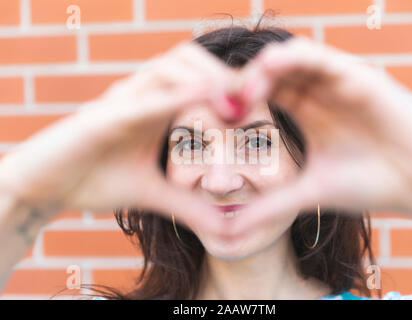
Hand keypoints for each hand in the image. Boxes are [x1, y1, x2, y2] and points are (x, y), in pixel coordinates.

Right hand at [0, 42, 235, 229]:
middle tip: (256, 98)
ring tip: (234, 103)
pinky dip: (169, 97)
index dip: (232, 86)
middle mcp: (140, 96)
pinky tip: (197, 97)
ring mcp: (118, 102)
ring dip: (204, 78)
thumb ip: (188, 206)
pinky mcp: (98, 118)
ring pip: (166, 68)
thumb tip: (226, 228)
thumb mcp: (152, 196)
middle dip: (225, 74)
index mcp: (155, 107)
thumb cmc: (95, 179)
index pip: (199, 80)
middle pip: (188, 59)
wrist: (45, 186)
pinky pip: (139, 101)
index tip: (262, 105)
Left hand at [234, 36, 411, 232]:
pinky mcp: (360, 77)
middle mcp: (319, 92)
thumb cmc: (369, 185)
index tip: (211, 114)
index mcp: (305, 112)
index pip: (262, 92)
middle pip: (271, 72)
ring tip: (245, 89)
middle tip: (222, 100)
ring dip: (265, 67)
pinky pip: (323, 58)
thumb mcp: (309, 194)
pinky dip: (296, 58)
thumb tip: (231, 230)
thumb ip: (270, 207)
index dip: (235, 99)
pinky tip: (271, 68)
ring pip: (293, 58)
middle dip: (244, 81)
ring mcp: (339, 82)